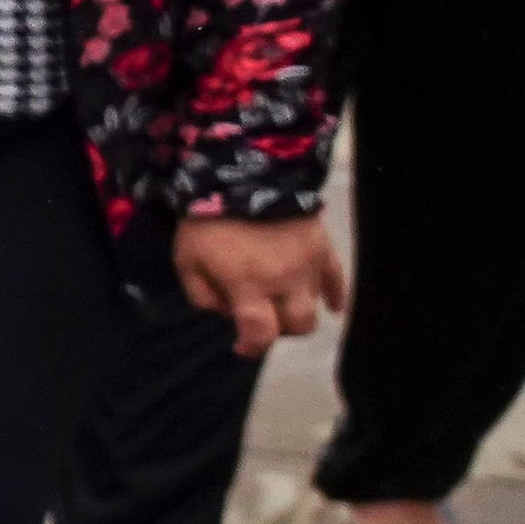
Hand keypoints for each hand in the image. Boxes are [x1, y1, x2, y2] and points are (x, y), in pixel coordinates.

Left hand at [172, 212, 344, 356]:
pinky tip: (332, 306)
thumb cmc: (207, 222)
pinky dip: (336, 295)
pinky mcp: (323, 247)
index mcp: (249, 287)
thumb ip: (202, 295)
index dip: (252, 348)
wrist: (244, 175)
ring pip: (317, 308)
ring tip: (284, 307)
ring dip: (300, 314)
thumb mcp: (187, 261)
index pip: (262, 334)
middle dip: (278, 330)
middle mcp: (285, 281)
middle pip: (297, 325)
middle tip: (264, 320)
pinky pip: (337, 279)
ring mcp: (309, 265)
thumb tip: (225, 311)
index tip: (242, 347)